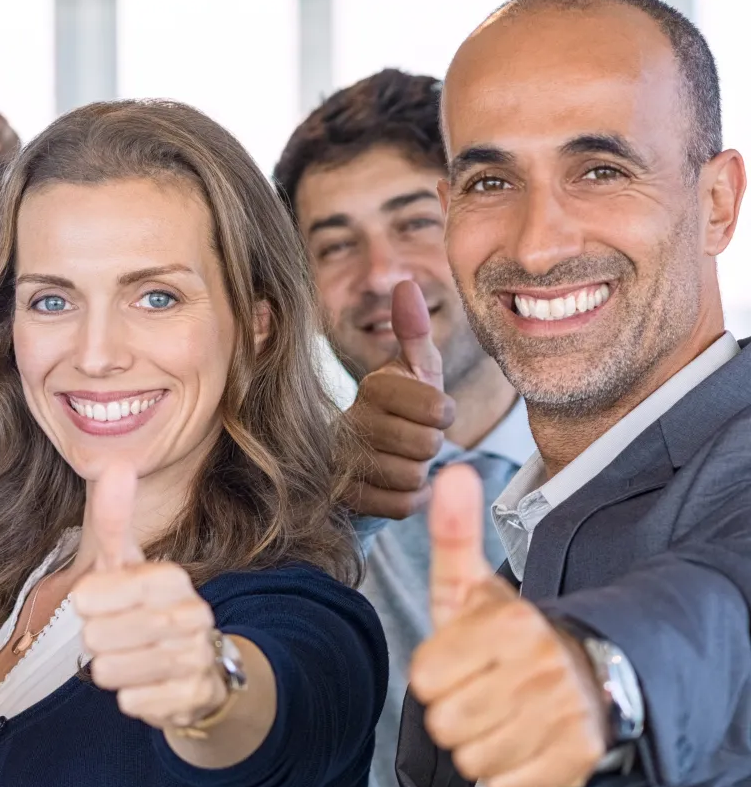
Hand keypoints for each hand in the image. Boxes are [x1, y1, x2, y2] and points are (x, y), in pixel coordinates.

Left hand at [74, 462, 227, 729]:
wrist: (199, 669)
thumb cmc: (147, 609)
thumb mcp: (126, 563)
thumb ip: (114, 518)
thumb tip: (115, 464)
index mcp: (171, 578)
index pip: (91, 596)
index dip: (87, 604)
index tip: (101, 602)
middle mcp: (192, 616)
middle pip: (95, 637)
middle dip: (97, 640)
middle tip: (120, 635)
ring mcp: (196, 659)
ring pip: (109, 672)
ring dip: (111, 669)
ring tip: (133, 658)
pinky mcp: (193, 698)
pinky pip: (131, 702)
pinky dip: (131, 697)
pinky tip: (150, 684)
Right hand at [344, 281, 457, 519]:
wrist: (360, 455)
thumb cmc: (400, 408)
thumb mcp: (413, 370)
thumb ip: (413, 331)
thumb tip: (405, 282)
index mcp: (373, 386)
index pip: (436, 409)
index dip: (444, 415)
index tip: (432, 412)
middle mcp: (350, 421)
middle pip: (426, 446)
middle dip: (430, 447)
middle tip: (414, 438)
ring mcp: (342, 460)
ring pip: (411, 477)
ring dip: (417, 474)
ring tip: (402, 460)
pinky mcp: (343, 496)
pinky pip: (399, 504)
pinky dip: (409, 498)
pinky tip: (395, 483)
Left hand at [410, 464, 608, 786]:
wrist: (590, 673)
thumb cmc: (510, 635)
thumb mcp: (476, 586)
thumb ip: (454, 536)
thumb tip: (451, 472)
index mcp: (509, 624)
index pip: (424, 677)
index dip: (436, 674)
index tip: (463, 661)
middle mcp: (541, 669)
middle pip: (443, 721)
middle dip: (455, 710)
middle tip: (484, 690)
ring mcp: (564, 717)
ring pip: (471, 757)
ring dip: (479, 742)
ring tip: (505, 714)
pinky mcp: (578, 759)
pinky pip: (505, 785)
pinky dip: (509, 772)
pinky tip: (526, 741)